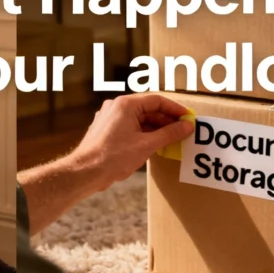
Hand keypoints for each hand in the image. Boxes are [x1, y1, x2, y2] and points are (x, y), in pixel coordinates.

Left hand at [68, 94, 193, 189]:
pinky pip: (130, 127)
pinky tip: (153, 144)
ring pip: (138, 119)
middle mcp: (116, 107)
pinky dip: (143, 133)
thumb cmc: (113, 157)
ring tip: (170, 139)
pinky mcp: (106, 130)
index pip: (157, 101)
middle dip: (166, 120)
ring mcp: (109, 118)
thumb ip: (169, 134)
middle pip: (148, 109)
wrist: (86, 172)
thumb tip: (187, 126)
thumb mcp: (147, 144)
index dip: (174, 109)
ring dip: (155, 128)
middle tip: (182, 130)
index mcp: (126, 105)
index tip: (187, 118)